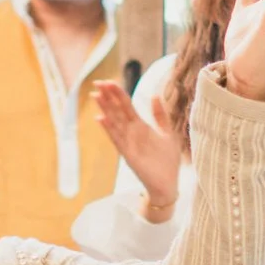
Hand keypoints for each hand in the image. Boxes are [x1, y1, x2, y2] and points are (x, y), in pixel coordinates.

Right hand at [92, 79, 182, 212]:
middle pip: (117, 111)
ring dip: (105, 109)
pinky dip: (109, 129)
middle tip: (97, 82)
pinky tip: (101, 119)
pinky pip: (117, 140)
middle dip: (108, 97)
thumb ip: (160, 115)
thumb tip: (154, 95)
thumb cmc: (167, 161)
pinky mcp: (128, 155)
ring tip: (96, 96)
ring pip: (115, 123)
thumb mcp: (167, 133)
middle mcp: (132, 133)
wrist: (168, 184)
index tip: (108, 81)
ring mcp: (128, 143)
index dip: (118, 93)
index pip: (126, 106)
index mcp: (141, 126)